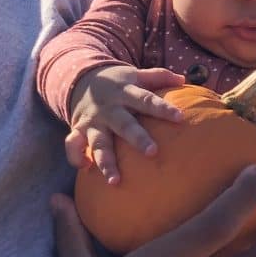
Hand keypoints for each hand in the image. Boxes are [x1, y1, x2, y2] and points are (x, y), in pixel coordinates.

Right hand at [68, 65, 184, 183]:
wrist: (81, 78)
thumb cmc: (117, 82)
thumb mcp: (135, 75)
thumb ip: (158, 77)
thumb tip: (183, 80)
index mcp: (125, 92)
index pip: (146, 100)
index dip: (163, 108)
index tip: (180, 118)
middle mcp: (109, 108)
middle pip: (124, 124)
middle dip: (137, 138)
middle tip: (153, 152)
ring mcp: (93, 120)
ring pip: (98, 142)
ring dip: (105, 161)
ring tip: (115, 181)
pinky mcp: (78, 129)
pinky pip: (72, 145)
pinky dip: (76, 157)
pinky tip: (86, 169)